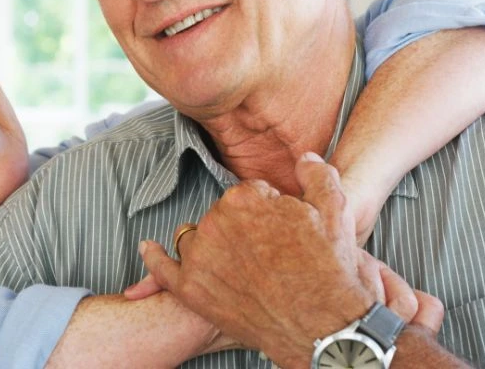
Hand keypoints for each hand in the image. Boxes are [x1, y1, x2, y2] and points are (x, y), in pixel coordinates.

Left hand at [138, 153, 377, 367]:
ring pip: (197, 238)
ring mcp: (200, 256)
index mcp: (244, 198)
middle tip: (269, 256)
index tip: (280, 233)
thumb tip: (304, 159)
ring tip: (238, 267)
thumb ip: (316, 176)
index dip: (267, 213)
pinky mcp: (191, 289)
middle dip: (240, 229)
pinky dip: (154, 257)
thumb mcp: (335, 211)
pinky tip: (149, 248)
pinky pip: (162, 268)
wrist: (323, 327)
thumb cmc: (330, 270)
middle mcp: (215, 222)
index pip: (247, 195)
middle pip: (221, 216)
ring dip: (209, 245)